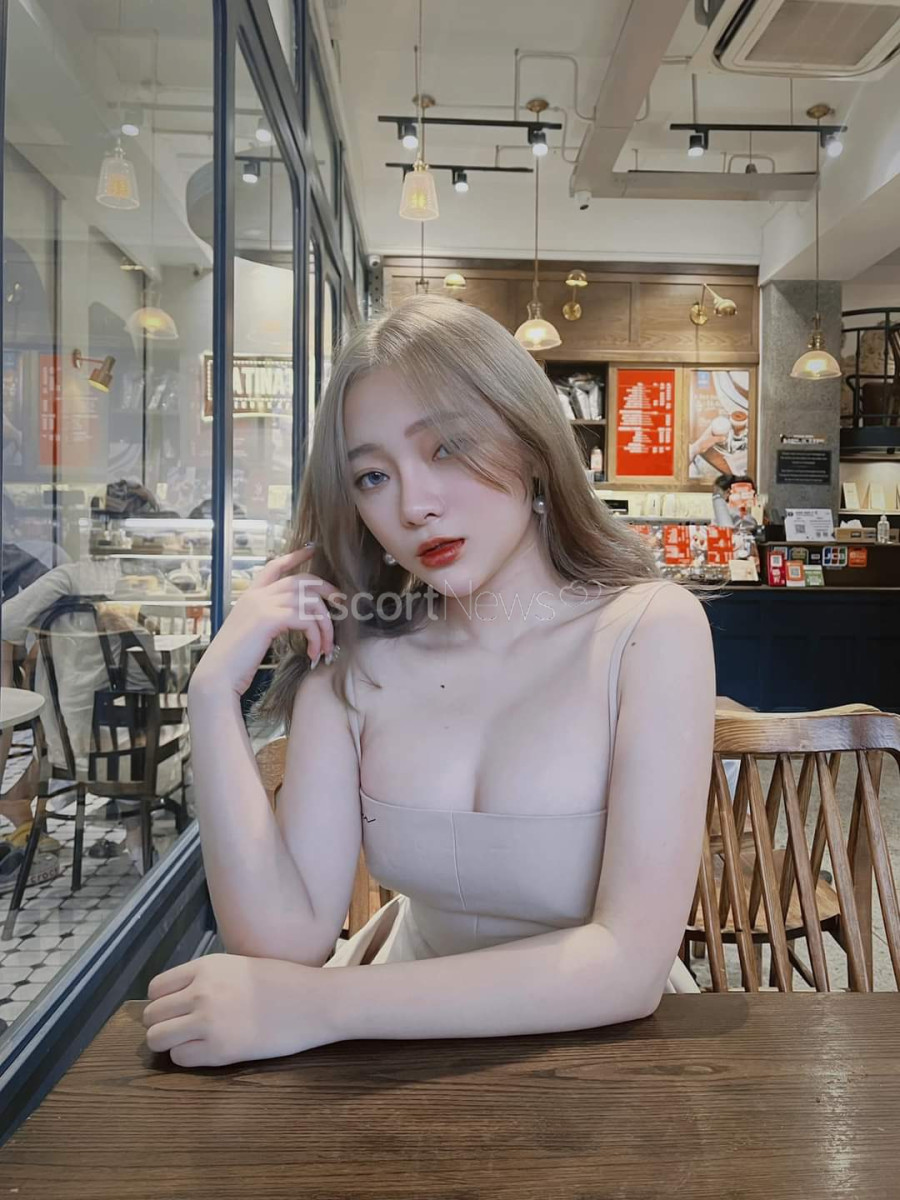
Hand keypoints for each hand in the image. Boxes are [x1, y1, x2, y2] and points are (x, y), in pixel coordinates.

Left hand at [142, 953, 339, 1067]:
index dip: (163, 1002)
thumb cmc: (283, 982)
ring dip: (169, 1043)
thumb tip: (179, 998)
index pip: (156, 988)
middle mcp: (200, 992)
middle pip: (152, 1015)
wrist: (313, 1002)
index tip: (176, 1010)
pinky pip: (179, 1058)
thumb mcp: (238, 966)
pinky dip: (187, 1057)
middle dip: (162, 1024)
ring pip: (157, 1039)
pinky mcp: (218, 1050)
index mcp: (206, 967)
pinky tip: (207, 1051)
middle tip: (182, 1030)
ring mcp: (207, 1022)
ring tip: (189, 1042)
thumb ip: (207, 978)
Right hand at [189, 546, 341, 697]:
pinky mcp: (269, 619)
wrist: (218, 676)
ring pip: (309, 602)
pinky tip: (313, 653)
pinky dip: (316, 637)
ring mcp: (262, 604)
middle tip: (341, 603)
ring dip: (325, 625)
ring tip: (327, 647)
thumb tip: (294, 619)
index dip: (295, 556)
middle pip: (301, 581)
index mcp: (250, 596)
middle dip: (326, 590)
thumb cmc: (235, 662)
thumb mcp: (252, 633)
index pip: (275, 566)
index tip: (312, 549)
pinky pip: (305, 620)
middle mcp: (257, 595)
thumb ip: (269, 619)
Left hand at [688, 421, 728, 460]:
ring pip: (716, 433)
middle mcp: (709, 432)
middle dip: (721, 427)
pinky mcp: (710, 440)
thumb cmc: (704, 442)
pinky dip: (719, 437)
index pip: (715, 424)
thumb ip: (718, 439)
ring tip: (726, 432)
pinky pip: (716, 437)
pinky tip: (722, 438)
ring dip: (720, 432)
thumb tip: (725, 438)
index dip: (719, 422)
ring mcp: (710, 435)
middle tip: (727, 427)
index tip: (724, 421)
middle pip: (716, 428)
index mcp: (709, 429)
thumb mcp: (712, 440)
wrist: (699, 448)